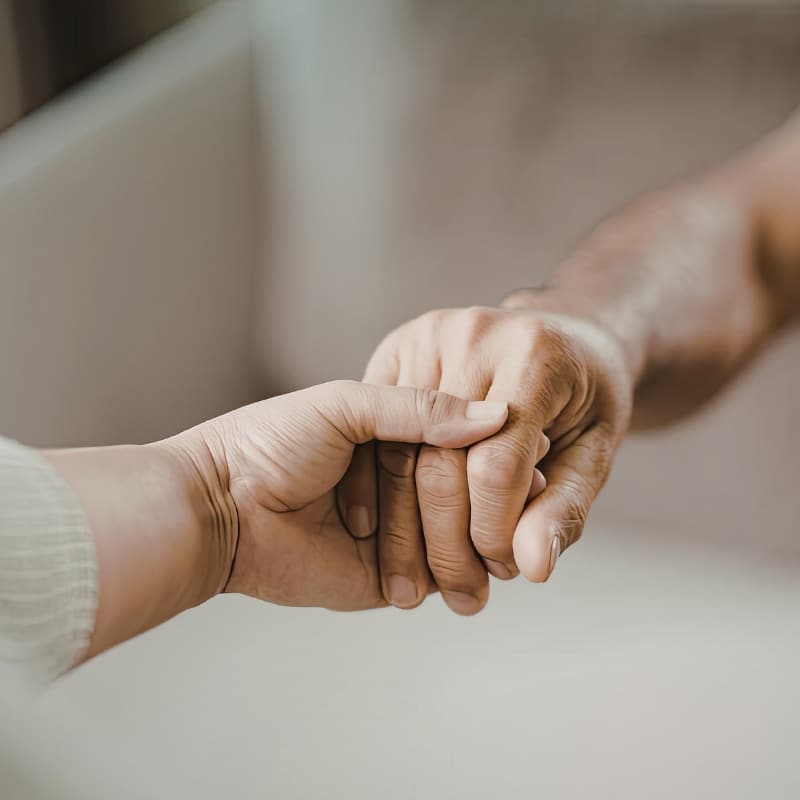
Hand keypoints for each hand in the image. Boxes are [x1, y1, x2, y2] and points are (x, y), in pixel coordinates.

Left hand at [171, 381, 508, 610]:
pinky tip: (483, 572)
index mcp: (391, 435)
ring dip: (483, 541)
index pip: (460, 442)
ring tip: (512, 539)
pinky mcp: (385, 578)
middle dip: (497, 499)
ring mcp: (396, 533)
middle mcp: (399, 484)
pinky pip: (435, 580)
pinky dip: (460, 577)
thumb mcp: (345, 405)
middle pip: (466, 493)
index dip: (495, 447)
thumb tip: (497, 415)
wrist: (219, 509)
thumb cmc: (271, 443)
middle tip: (533, 494)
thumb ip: (418, 409)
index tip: (536, 445)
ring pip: (458, 538)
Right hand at [339, 306, 632, 613]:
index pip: (498, 463)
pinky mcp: (395, 347)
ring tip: (422, 584)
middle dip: (447, 541)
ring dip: (404, 528)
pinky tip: (388, 535)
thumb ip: (563, 508)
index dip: (494, 531)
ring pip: (398, 451)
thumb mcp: (593, 451)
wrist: (559, 335)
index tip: (503, 572)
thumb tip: (532, 568)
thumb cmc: (583, 397)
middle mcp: (471, 335)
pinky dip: (378, 489)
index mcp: (533, 355)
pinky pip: (376, 431)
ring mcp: (425, 337)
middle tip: (461, 593)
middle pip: (439, 460)